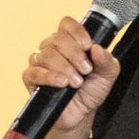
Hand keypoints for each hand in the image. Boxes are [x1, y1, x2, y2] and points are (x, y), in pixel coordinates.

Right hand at [23, 18, 120, 138]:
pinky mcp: (31, 78)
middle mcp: (53, 48)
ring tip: (76, 82)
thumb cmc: (91, 91)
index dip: (77, 32)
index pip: (66, 24)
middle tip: (85, 70)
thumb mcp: (107, 75)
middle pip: (57, 38)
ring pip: (46, 54)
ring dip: (64, 68)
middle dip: (74, 54)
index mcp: (70, 42)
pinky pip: (34, 71)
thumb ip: (106, 60)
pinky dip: (50, 77)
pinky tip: (62, 83)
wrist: (81, 114)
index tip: (87, 47)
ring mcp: (40, 62)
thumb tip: (97, 48)